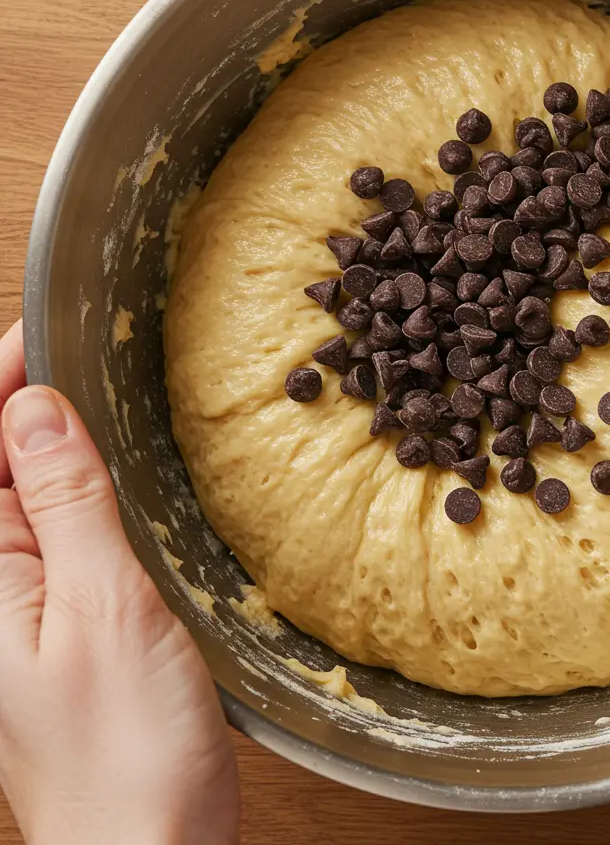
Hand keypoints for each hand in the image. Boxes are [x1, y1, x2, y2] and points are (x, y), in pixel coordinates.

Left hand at [0, 321, 238, 844]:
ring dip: (50, 438)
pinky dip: (81, 485)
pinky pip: (58, 530)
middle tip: (74, 345)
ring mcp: (20, 604)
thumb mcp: (102, 607)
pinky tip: (111, 467)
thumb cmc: (122, 748)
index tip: (42, 331)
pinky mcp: (61, 618)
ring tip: (91, 386)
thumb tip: (33, 408)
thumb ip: (64, 503)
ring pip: (24, 494)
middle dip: (18, 401)